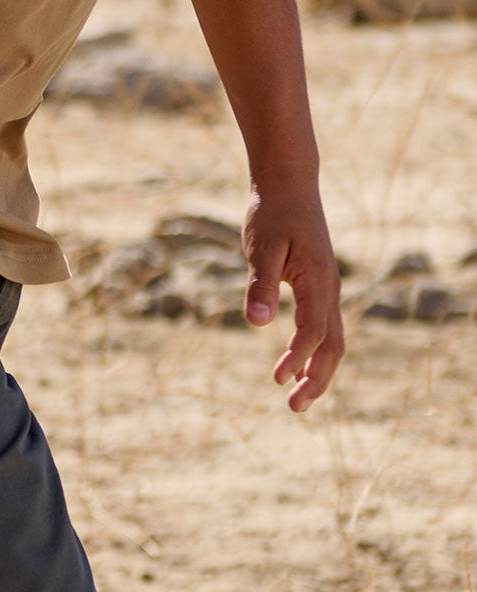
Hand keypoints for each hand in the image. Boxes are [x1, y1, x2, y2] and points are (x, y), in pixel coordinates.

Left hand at [242, 185, 344, 412]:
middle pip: (333, 345)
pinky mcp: (318, 284)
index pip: (314, 331)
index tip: (278, 379)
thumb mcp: (261, 246)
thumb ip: (261, 284)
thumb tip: (258, 324)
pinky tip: (295, 362)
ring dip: (316, 369)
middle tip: (294, 407)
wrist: (288, 183)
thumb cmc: (271, 212)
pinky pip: (322, 325)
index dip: (297, 357)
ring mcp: (327, 287)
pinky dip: (313, 349)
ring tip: (295, 395)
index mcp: (319, 281)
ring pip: (331, 338)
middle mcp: (330, 288)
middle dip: (316, 379)